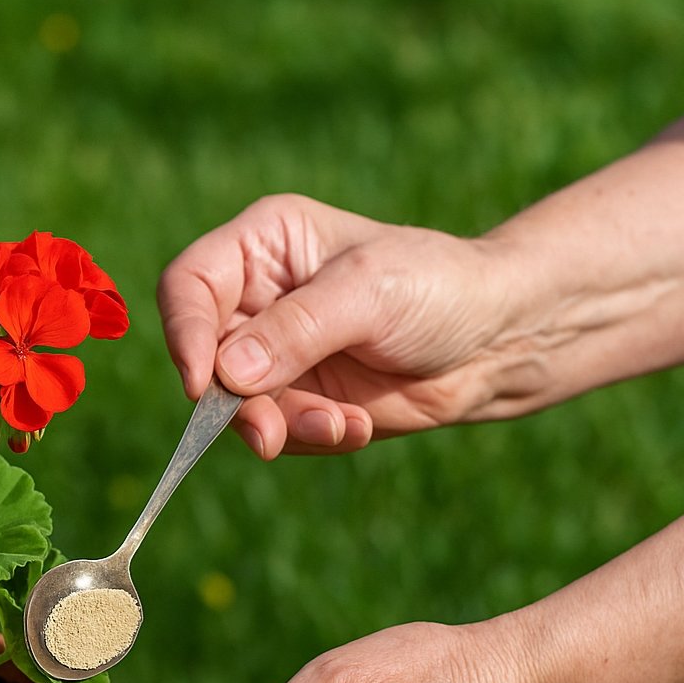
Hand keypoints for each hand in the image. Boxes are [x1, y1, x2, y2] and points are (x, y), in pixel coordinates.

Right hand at [159, 194, 524, 457]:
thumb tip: (226, 375)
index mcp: (262, 245)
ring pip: (235, 405)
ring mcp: (272, 353)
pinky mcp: (297, 399)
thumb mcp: (369, 293)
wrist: (498, 340)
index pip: (188, 285)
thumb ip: (295, 331)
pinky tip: (355, 426)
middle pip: (203, 356)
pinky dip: (312, 437)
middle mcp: (256, 298)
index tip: (203, 384)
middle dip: (237, 402)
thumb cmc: (439, 286)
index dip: (185, 333)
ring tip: (342, 424)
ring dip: (283, 426)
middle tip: (270, 433)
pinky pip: (275, 431)